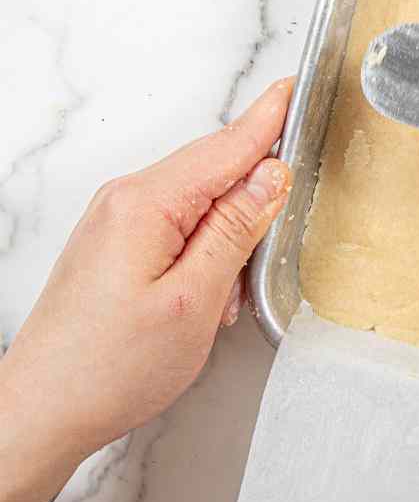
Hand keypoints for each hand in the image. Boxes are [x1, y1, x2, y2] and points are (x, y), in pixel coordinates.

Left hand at [0, 78, 293, 501]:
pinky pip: (174, 224)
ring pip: (196, 201)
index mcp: (146, 202)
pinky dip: (200, 251)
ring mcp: (115, 220)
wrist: (40, 413)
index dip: (268, 119)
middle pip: (212, 169)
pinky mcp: (112, 244)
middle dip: (251, 200)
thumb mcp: (194, 301)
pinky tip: (202, 296)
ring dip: (225, 237)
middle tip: (275, 235)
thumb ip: (236, 230)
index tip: (296, 87)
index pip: (226, 145)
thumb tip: (271, 175)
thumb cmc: (107, 369)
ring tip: (225, 297)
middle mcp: (125, 199)